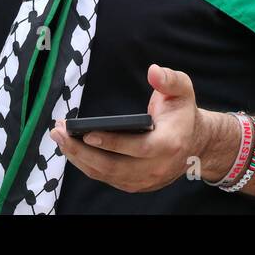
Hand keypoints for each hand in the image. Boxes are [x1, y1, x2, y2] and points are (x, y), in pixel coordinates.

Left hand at [48, 64, 215, 192]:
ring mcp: (146, 180)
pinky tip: (72, 149)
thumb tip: (153, 70)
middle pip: (115, 166)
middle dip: (82, 152)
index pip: (137, 148)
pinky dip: (87, 165)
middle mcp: (157, 167)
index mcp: (169, 144)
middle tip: (59, 133)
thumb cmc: (182, 112)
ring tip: (59, 139)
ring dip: (79, 159)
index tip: (87, 133)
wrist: (195, 142)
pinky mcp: (136, 184)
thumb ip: (169, 79)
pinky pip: (107, 178)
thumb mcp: (183, 89)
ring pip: (107, 175)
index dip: (112, 143)